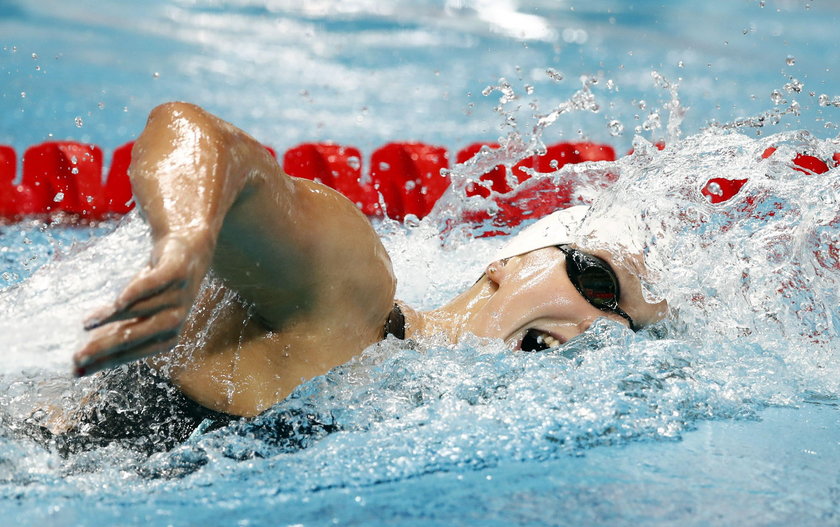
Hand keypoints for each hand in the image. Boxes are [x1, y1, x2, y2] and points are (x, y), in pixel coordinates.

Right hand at [73, 232, 213, 375]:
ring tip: (86, 323)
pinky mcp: (176, 272)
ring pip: (139, 309)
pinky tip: (118, 302)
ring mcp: (178, 296)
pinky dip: (136, 292)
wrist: (193, 250)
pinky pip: (154, 284)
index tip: (77, 370)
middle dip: (105, 348)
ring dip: (111, 317)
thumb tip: (80, 357)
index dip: (104, 362)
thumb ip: (114, 330)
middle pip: (135, 337)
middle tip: (77, 356)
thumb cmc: (158, 289)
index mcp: (166, 335)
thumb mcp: (137, 312)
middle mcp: (174, 320)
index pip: (132, 352)